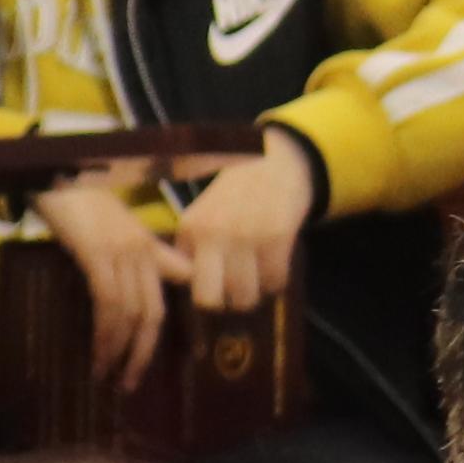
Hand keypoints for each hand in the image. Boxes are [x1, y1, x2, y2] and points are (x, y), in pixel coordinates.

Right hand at [28, 175, 182, 390]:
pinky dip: (105, 333)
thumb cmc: (86, 203)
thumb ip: (141, 257)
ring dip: (119, 351)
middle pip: (155, 313)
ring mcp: (123, 253)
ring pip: (131, 313)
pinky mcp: (97, 255)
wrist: (62, 174)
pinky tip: (98, 354)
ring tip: (107, 375)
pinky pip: (108, 303)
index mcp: (152, 248)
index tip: (193, 356)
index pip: (179, 290)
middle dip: (144, 352)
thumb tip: (160, 281)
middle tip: (131, 382)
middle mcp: (144, 253)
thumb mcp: (120, 231)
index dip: (187, 324)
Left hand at [171, 132, 320, 318]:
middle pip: (210, 300)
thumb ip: (191, 248)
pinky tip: (274, 268)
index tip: (215, 289)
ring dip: (253, 294)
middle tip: (235, 294)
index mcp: (191, 229)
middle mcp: (215, 233)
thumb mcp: (203, 214)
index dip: (203, 293)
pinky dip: (276, 282)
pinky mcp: (278, 234)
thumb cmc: (236, 193)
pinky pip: (275, 279)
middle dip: (224, 303)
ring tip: (256, 282)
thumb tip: (188, 288)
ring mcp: (247, 234)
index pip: (185, 284)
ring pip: (245, 295)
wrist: (277, 160)